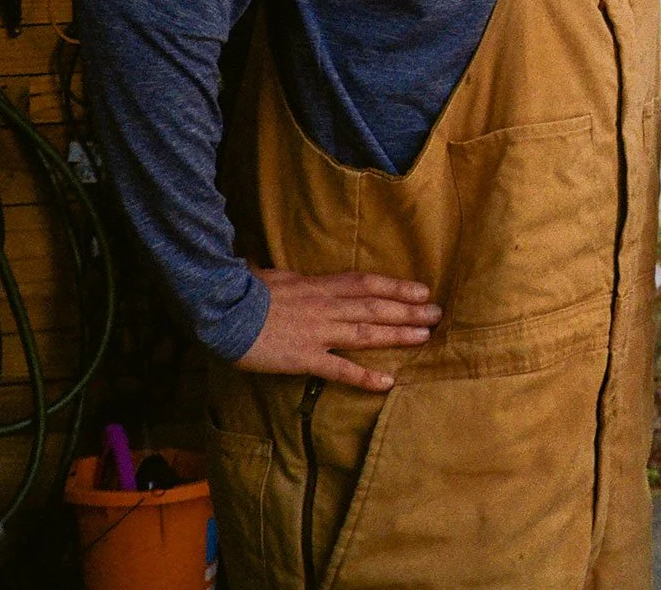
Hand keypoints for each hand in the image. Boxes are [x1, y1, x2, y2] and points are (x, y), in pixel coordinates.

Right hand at [234, 268, 441, 391]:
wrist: (223, 311)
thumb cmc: (246, 292)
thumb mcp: (277, 277)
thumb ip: (297, 281)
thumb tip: (301, 280)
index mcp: (319, 287)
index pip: (367, 284)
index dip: (396, 286)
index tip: (422, 290)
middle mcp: (326, 307)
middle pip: (375, 307)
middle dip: (408, 311)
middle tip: (437, 314)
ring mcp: (318, 333)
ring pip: (365, 333)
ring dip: (397, 335)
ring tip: (424, 337)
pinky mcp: (304, 358)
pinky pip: (339, 370)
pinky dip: (364, 377)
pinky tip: (386, 384)